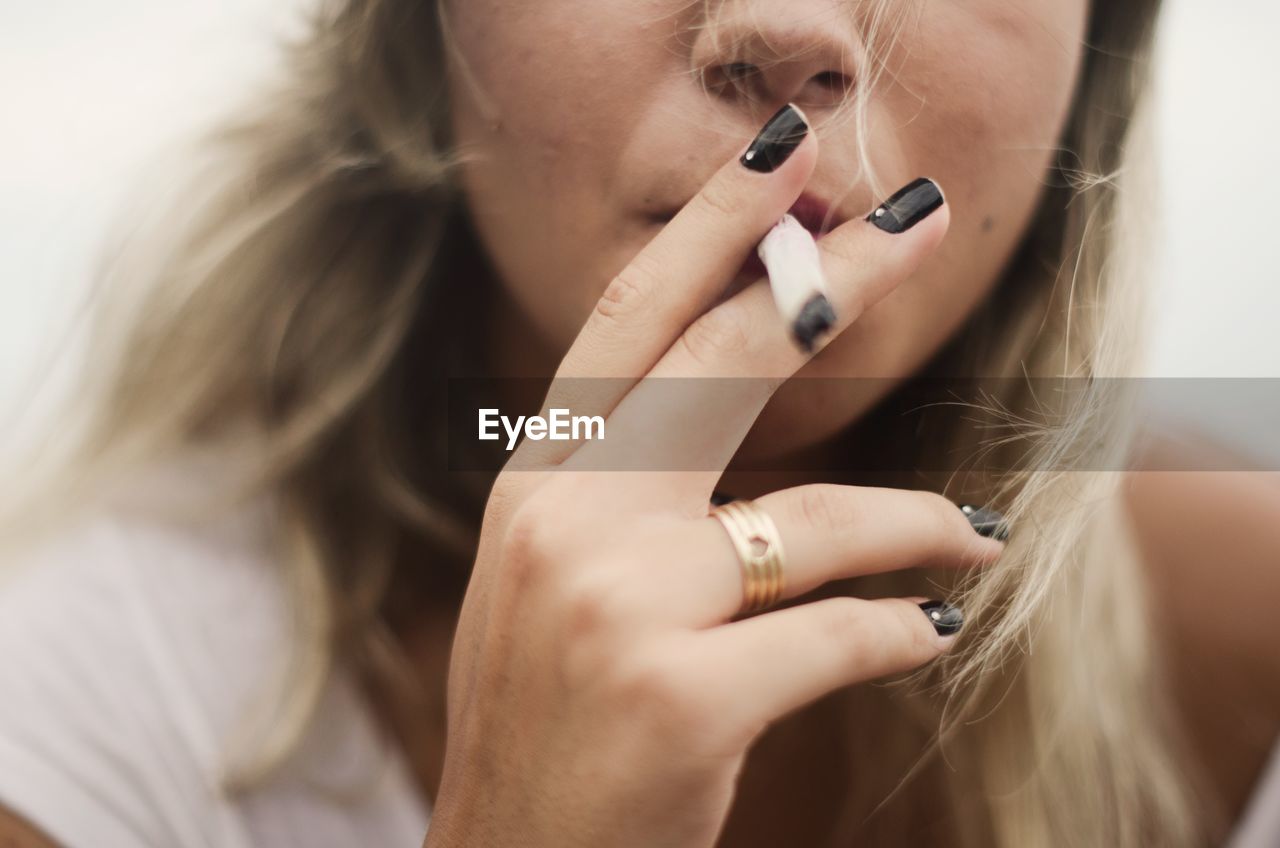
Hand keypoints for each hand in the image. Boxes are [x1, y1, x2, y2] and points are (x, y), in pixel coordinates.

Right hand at [425, 104, 1000, 847]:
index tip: (785, 170)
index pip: (628, 325)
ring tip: (973, 531)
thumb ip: (625, 486)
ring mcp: (617, 607)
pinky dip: (903, 630)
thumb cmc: (546, 718)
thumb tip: (747, 406)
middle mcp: (566, 524)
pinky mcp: (680, 698)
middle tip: (921, 224)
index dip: (711, 237)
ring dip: (918, 521)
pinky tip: (934, 627)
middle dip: (833, 284)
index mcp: (538, 485)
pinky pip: (838, 635)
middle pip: (720, 366)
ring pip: (812, 520)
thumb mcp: (553, 577)